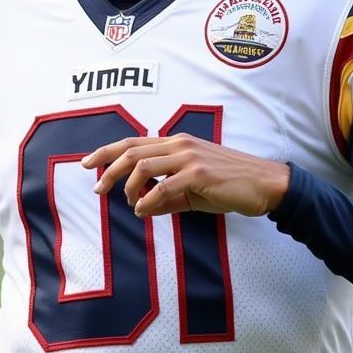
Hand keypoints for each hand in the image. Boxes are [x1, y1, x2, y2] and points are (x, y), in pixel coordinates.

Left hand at [81, 133, 289, 217]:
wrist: (264, 184)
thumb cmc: (230, 185)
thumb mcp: (193, 191)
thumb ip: (166, 198)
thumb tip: (140, 208)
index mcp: (178, 144)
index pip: (134, 143)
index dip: (107, 151)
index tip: (88, 163)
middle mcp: (180, 145)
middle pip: (132, 151)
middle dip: (108, 169)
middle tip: (97, 188)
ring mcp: (189, 157)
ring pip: (143, 166)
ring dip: (129, 187)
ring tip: (129, 203)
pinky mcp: (199, 174)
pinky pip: (164, 187)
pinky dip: (149, 200)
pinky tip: (145, 209)